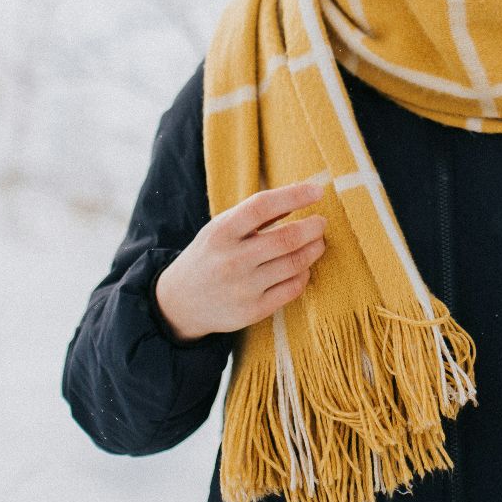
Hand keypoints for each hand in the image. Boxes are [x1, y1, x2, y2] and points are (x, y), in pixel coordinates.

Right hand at [154, 181, 328, 343]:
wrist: (180, 303)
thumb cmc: (210, 255)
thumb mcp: (222, 228)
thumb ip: (256, 214)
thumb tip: (300, 194)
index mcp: (221, 232)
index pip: (262, 206)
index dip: (294, 195)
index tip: (317, 190)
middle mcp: (232, 260)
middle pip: (286, 239)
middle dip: (313, 228)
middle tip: (321, 223)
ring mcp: (243, 288)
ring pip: (294, 264)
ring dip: (314, 250)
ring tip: (318, 242)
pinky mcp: (253, 311)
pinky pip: (292, 289)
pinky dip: (304, 274)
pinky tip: (303, 267)